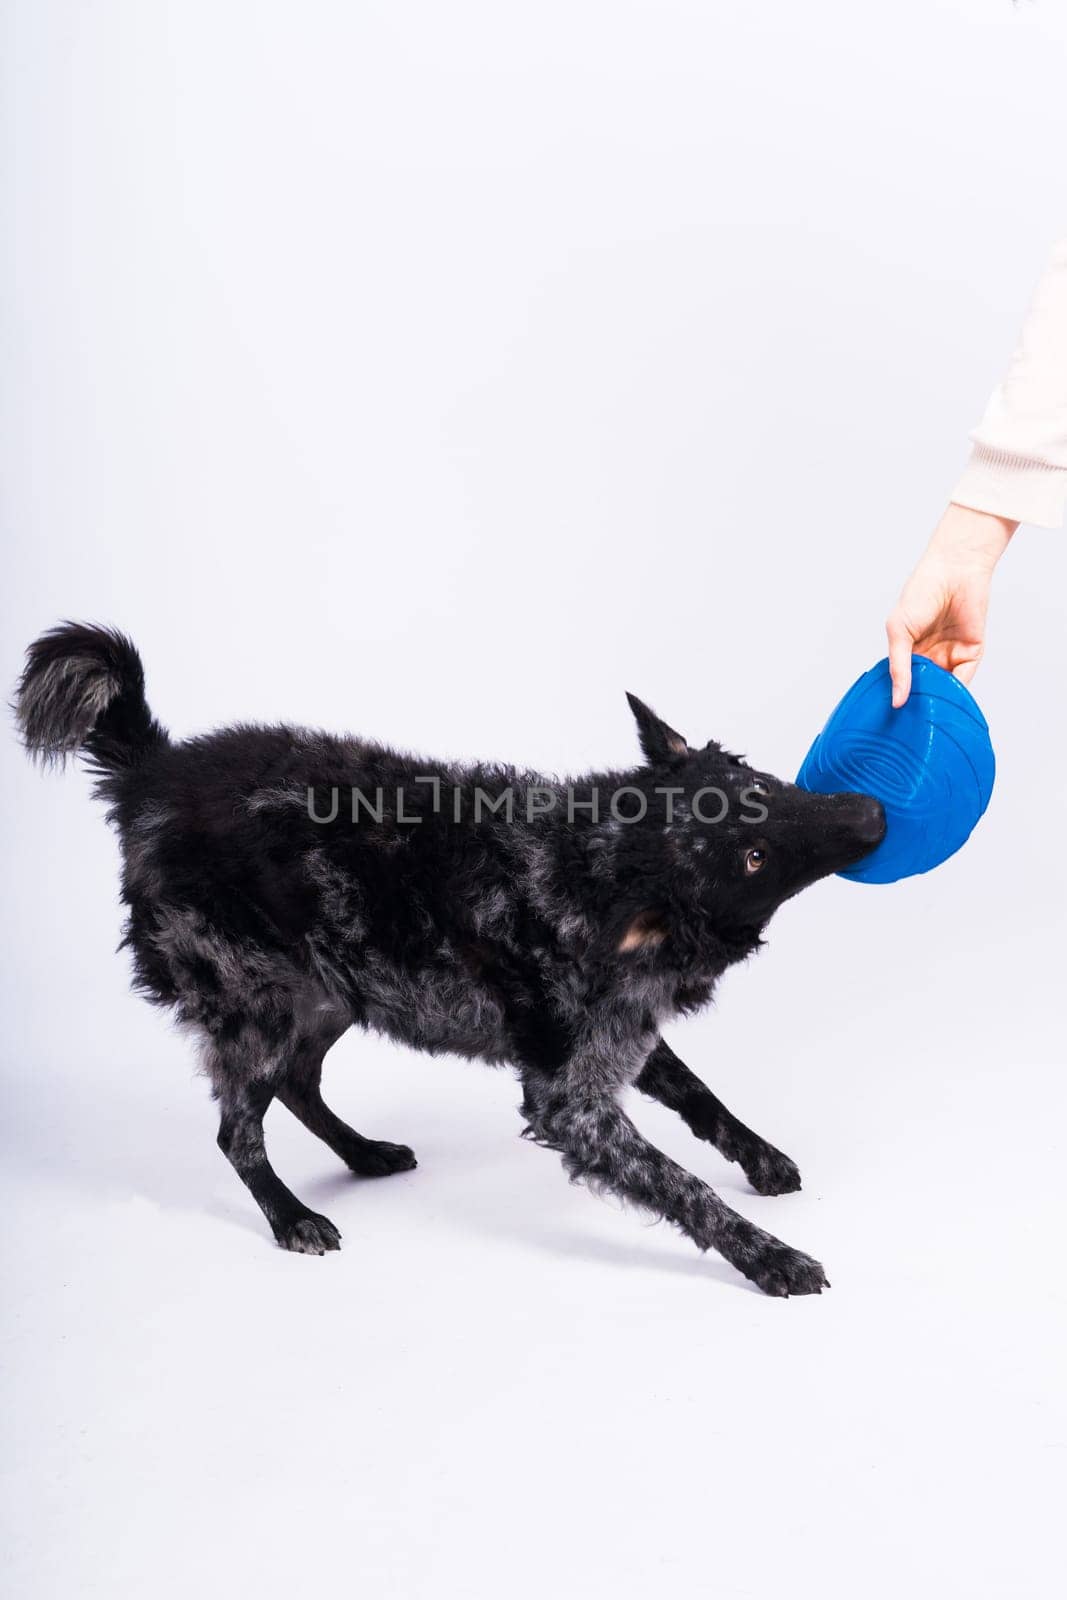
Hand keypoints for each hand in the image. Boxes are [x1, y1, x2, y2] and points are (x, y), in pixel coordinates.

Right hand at [885, 504, 1015, 707]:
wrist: (954, 571)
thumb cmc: (920, 594)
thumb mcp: (899, 631)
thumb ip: (898, 666)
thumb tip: (897, 700)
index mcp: (909, 650)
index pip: (902, 682)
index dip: (897, 697)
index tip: (888, 720)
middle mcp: (930, 656)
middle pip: (924, 689)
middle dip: (918, 705)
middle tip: (908, 726)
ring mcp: (951, 655)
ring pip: (943, 688)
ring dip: (937, 701)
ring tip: (925, 718)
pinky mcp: (972, 653)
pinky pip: (964, 680)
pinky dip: (956, 693)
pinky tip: (945, 702)